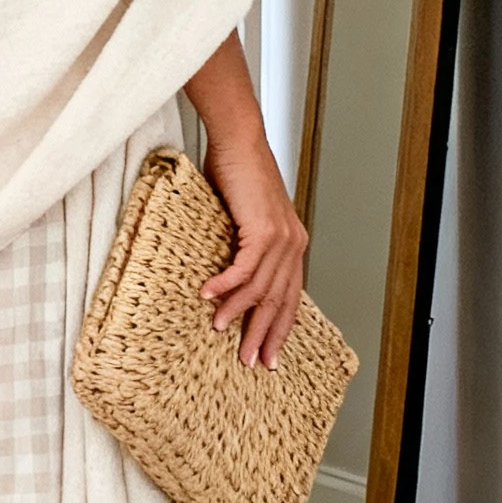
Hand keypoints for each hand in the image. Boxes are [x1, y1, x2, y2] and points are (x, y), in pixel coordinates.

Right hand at [201, 128, 307, 369]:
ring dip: (237, 312)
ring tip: (217, 328)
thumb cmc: (237, 174)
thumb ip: (245, 246)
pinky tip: (208, 297)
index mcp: (293, 244)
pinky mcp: (263, 230)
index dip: (280, 328)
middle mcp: (293, 244)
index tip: (269, 355)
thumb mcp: (245, 218)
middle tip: (250, 360)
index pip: (290, 297)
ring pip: (260, 289)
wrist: (239, 142)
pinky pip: (243, 270)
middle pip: (279, 301)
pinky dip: (225, 286)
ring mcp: (281, 238)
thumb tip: (227, 277)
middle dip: (264, 334)